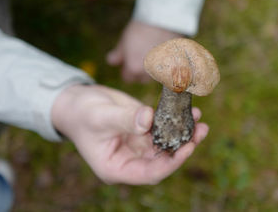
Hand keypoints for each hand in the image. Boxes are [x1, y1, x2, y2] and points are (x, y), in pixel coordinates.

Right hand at [51, 84, 208, 184]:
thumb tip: (148, 119)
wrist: (77, 102)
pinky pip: (163, 128)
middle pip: (163, 161)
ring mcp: (139, 146)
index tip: (187, 148)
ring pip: (167, 145)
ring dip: (184, 134)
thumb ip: (124, 120)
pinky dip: (176, 121)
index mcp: (117, 168)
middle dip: (183, 147)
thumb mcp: (100, 117)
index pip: (149, 174)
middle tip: (200, 132)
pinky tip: (189, 111)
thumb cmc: (81, 114)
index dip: (170, 164)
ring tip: (200, 122)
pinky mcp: (144, 130)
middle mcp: (131, 160)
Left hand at [107, 20, 181, 82]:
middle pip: (142, 79)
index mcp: (134, 69)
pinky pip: (167, 69)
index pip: (127, 78)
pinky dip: (164, 64)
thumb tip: (111, 62)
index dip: (126, 70)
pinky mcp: (174, 64)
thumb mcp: (124, 41)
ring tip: (152, 54)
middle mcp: (148, 73)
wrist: (162, 19)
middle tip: (141, 56)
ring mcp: (163, 69)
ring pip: (154, 76)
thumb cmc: (140, 29)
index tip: (128, 62)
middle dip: (140, 71)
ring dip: (152, 69)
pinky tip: (163, 53)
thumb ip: (118, 55)